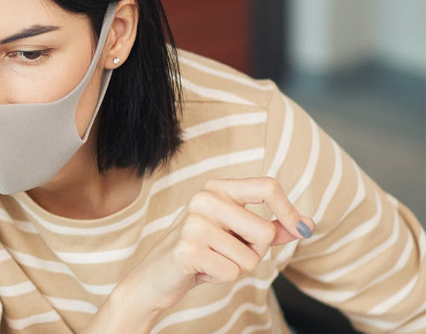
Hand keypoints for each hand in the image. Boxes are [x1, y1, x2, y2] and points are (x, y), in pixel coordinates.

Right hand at [86, 177, 313, 332]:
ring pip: (250, 256)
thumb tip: (307, 224)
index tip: (301, 229)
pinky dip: (221, 278)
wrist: (157, 276)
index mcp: (217, 188)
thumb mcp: (238, 235)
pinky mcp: (187, 249)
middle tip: (227, 251)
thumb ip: (272, 228)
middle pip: (265, 231)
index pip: (268, 187)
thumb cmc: (202, 253)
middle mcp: (204, 198)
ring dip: (237, 267)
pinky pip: (232, 271)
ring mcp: (193, 223)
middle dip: (256, 251)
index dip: (289, 210)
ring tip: (212, 260)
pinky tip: (201, 270)